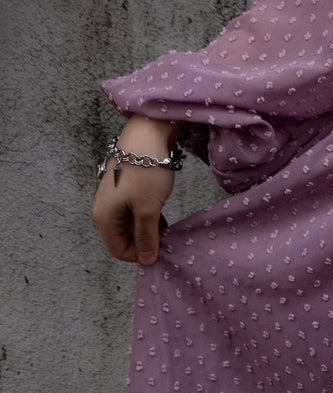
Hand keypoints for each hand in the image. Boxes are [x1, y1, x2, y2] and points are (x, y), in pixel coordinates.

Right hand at [91, 116, 183, 265]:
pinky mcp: (125, 185)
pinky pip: (134, 208)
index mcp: (104, 217)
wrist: (147, 132)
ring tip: (168, 225)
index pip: (118, 250)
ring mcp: (114, 196)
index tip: (162, 251)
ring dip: (148, 227)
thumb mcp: (148, 209)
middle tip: (168, 238)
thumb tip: (146, 260)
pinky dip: (147, 213)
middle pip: (123, 236)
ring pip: (130, 222)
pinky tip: (162, 210)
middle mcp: (105, 208)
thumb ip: (146, 236)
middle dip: (144, 240)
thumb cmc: (146, 172)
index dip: (139, 255)